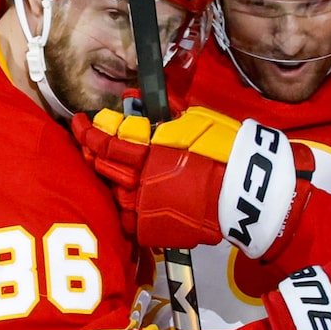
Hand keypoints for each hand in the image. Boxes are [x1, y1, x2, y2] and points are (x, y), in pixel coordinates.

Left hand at [71, 106, 314, 258]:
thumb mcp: (195, 120)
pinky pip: (129, 219)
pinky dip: (126, 208)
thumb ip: (162, 113)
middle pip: (104, 167)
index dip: (90, 130)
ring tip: (111, 168)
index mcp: (152, 152)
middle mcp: (144, 182)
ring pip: (115, 193)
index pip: (108, 141)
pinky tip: (129, 197)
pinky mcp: (155, 229)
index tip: (82, 121)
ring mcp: (148, 208)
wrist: (248, 192)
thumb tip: (134, 100)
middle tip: (87, 139)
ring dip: (111, 179)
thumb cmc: (227, 151)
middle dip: (92, 151)